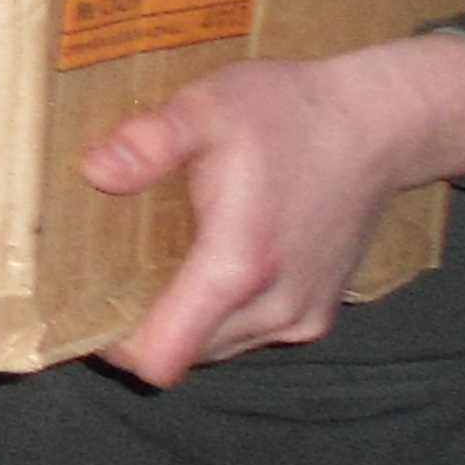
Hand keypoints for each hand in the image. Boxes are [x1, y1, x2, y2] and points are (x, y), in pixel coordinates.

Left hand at [80, 31, 464, 386]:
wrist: (376, 125)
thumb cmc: (287, 113)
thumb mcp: (207, 108)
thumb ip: (150, 141)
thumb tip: (95, 171)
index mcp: (238, 267)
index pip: (162, 356)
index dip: (116, 345)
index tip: (88, 304)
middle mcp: (274, 308)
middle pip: (182, 355)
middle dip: (142, 327)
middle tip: (112, 273)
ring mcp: (302, 317)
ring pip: (216, 348)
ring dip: (183, 321)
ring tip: (157, 264)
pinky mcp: (318, 313)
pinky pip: (250, 334)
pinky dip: (221, 315)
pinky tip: (206, 263)